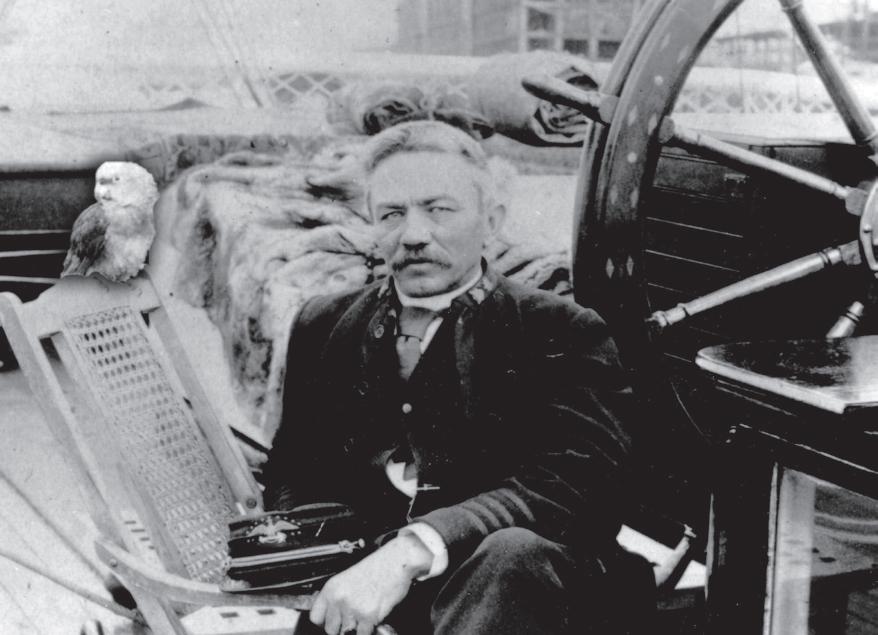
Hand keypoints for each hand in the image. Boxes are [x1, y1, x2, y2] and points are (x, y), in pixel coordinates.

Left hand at [309, 533, 431, 634]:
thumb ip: (337, 597)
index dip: (325, 621)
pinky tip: (373, 618)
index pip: (315, 617)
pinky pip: (362, 634)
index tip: (333, 621)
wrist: (396, 561)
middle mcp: (339, 598)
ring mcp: (353, 608)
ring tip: (365, 616)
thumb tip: (330, 615)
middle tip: (354, 618)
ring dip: (356, 629)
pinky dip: (368, 630)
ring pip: (346, 633)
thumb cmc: (376, 568)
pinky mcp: (368, 615)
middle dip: (342, 627)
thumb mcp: (348, 579)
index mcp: (331, 588)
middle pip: (330, 629)